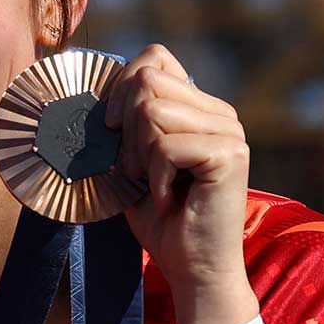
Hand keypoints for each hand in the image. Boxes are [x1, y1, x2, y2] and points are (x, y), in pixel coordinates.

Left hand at [105, 44, 258, 323]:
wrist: (190, 267)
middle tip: (134, 168)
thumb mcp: (132, 156)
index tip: (111, 127)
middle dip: (124, 126)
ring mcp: (229, 130)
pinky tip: (167, 197)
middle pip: (147, 80)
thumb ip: (125, 118)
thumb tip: (94, 82)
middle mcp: (220, 112)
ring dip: (138, 154)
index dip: (122, 85)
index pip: (155, 57)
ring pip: (152, 110)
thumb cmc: (158, 216)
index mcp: (199, 106)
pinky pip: (165, 146)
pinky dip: (154, 176)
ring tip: (151, 182)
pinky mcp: (229, 153)